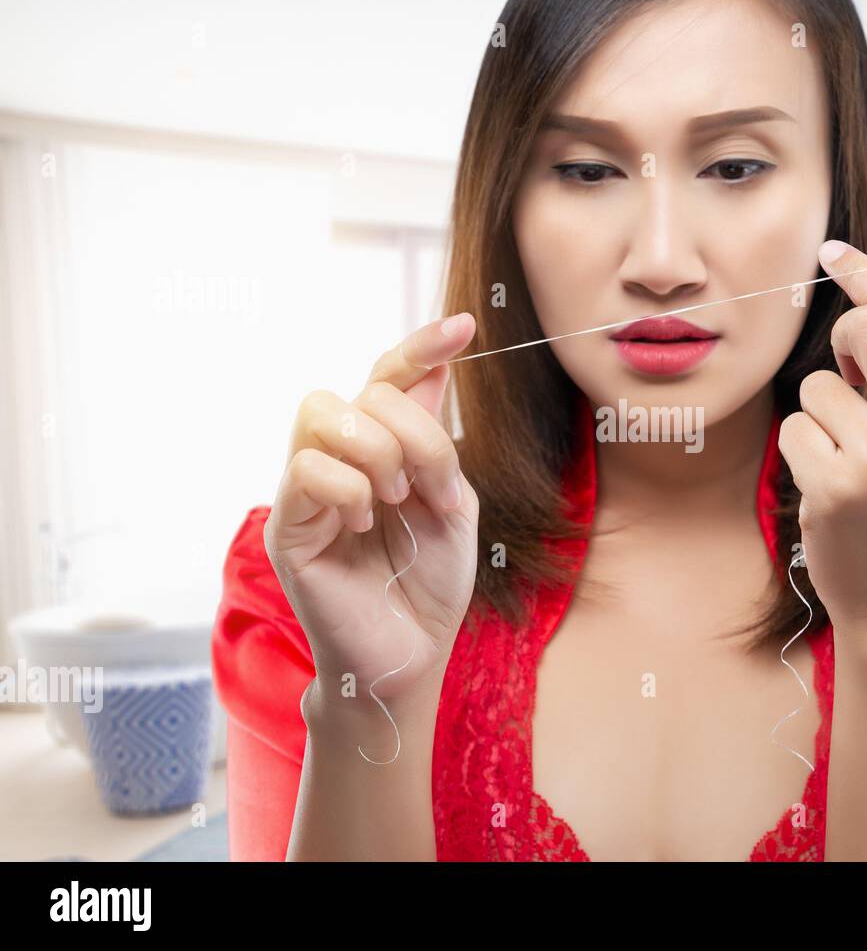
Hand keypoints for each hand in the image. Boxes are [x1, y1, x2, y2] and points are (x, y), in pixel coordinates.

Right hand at [264, 313, 480, 702]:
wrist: (413, 654)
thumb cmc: (430, 583)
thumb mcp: (454, 502)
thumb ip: (437, 441)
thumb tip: (435, 368)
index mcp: (380, 451)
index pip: (386, 380)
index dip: (420, 348)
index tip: (465, 327)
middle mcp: (337, 461)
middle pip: (358, 392)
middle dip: (409, 431)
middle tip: (428, 489)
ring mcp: (306, 492)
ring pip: (323, 415)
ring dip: (377, 454)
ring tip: (395, 504)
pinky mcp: (287, 527)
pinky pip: (307, 470)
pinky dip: (348, 490)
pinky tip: (365, 526)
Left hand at [778, 240, 866, 643]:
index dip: (866, 276)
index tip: (834, 252)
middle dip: (845, 337)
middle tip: (847, 370)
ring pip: (819, 386)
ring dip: (820, 418)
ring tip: (847, 461)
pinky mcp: (837, 487)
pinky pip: (795, 430)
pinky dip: (801, 454)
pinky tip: (828, 489)